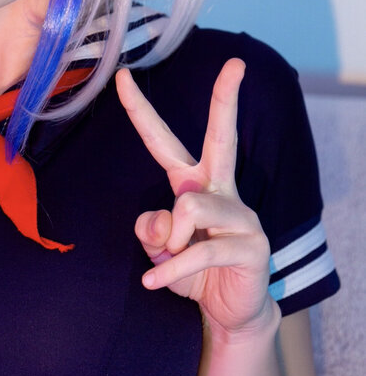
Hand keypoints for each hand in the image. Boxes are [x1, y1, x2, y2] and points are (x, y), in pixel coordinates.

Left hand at [116, 59, 271, 335]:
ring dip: (169, 241)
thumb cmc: (193, 271)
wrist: (230, 311)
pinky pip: (197, 249)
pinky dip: (169, 269)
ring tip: (171, 260)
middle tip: (236, 65)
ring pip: (189, 205)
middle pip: (222, 136)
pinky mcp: (251, 245)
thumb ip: (150, 228)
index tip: (123, 76)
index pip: (163, 140)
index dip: (140, 110)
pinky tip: (152, 282)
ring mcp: (241, 215)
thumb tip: (161, 220)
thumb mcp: (159, 248)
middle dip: (227, 99)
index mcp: (194, 182)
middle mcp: (220, 189)